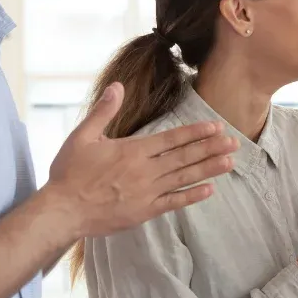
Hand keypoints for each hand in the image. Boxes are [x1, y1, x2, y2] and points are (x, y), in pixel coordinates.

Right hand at [43, 82, 237, 239]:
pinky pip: (174, 203)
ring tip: (230, 162)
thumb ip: (103, 111)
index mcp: (133, 150)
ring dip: (209, 169)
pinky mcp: (145, 211)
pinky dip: (192, 196)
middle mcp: (146, 170)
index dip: (196, 132)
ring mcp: (148, 192)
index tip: (216, 127)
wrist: (62, 210)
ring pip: (185, 177)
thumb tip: (117, 86)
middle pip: (185, 156)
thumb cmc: (69, 173)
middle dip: (212, 148)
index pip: (172, 138)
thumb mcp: (82, 136)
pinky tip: (210, 190)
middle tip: (235, 143)